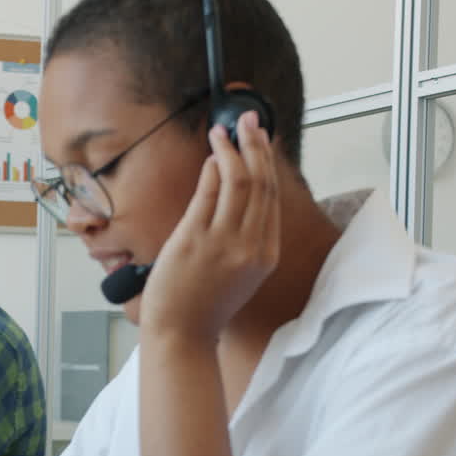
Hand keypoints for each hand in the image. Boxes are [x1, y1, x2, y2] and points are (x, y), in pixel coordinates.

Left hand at [138, 111, 280, 342]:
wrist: (182, 335)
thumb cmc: (204, 306)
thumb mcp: (240, 273)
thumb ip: (244, 236)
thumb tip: (236, 189)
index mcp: (266, 254)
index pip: (273, 197)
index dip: (268, 162)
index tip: (262, 139)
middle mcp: (251, 246)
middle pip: (261, 183)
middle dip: (256, 146)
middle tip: (249, 121)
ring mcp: (223, 242)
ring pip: (239, 182)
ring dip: (233, 150)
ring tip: (224, 130)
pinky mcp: (194, 240)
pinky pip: (208, 195)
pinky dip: (212, 170)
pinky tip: (210, 155)